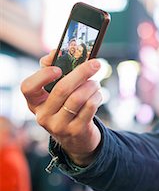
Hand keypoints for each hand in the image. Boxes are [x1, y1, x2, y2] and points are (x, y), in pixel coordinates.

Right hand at [21, 51, 102, 165]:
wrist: (77, 138)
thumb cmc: (66, 107)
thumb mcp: (55, 92)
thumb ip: (52, 69)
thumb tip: (56, 51)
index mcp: (35, 102)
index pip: (28, 88)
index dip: (42, 76)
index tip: (58, 68)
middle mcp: (43, 115)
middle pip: (62, 89)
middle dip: (81, 73)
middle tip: (95, 64)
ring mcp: (59, 125)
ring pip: (78, 98)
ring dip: (92, 86)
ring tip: (95, 83)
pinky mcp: (76, 131)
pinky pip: (89, 107)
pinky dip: (97, 97)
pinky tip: (98, 95)